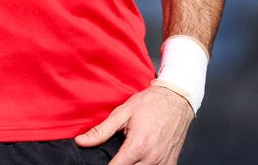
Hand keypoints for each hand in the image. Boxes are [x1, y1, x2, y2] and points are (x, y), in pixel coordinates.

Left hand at [75, 85, 193, 164]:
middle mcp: (152, 158)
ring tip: (126, 157)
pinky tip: (140, 159)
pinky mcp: (171, 163)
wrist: (176, 99)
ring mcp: (163, 162)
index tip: (99, 163)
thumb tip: (81, 141)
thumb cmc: (150, 103)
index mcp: (137, 146)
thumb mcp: (122, 113)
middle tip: (114, 157)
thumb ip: (101, 131)